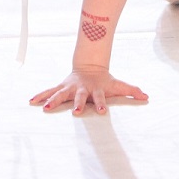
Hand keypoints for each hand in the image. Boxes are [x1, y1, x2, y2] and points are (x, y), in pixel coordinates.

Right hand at [30, 66, 148, 115]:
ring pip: (60, 94)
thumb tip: (146, 96)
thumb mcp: (118, 85)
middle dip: (77, 104)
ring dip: (53, 101)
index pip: (100, 98)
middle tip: (75, 112)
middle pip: (79, 97)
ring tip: (45, 109)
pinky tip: (31, 101)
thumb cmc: (105, 81)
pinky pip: (49, 92)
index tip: (102, 111)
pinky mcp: (61, 88)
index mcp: (95, 90)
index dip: (102, 104)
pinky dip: (41, 96)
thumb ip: (131, 90)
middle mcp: (81, 89)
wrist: (90, 66)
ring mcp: (70, 88)